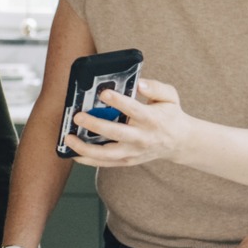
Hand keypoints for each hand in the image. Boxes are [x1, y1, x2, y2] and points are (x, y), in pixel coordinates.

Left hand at [62, 78, 190, 166]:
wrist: (179, 142)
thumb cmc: (170, 115)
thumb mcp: (170, 96)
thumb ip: (155, 87)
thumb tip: (139, 83)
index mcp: (151, 119)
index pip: (134, 110)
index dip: (118, 101)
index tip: (103, 93)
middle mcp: (141, 138)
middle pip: (116, 134)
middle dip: (95, 125)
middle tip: (78, 116)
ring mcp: (133, 152)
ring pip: (107, 154)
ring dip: (85, 148)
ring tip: (68, 138)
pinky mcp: (127, 161)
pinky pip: (105, 163)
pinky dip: (88, 160)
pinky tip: (73, 153)